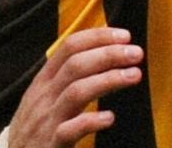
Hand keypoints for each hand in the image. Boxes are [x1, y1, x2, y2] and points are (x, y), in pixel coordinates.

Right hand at [5, 27, 146, 146]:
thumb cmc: (35, 126)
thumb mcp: (44, 96)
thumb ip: (67, 76)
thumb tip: (103, 51)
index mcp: (43, 81)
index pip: (69, 47)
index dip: (98, 38)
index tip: (125, 36)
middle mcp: (44, 96)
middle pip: (76, 65)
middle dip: (108, 55)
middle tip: (136, 53)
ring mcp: (46, 120)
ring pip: (76, 92)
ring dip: (108, 80)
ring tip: (134, 75)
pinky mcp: (50, 144)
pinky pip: (70, 130)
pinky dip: (91, 121)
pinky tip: (110, 117)